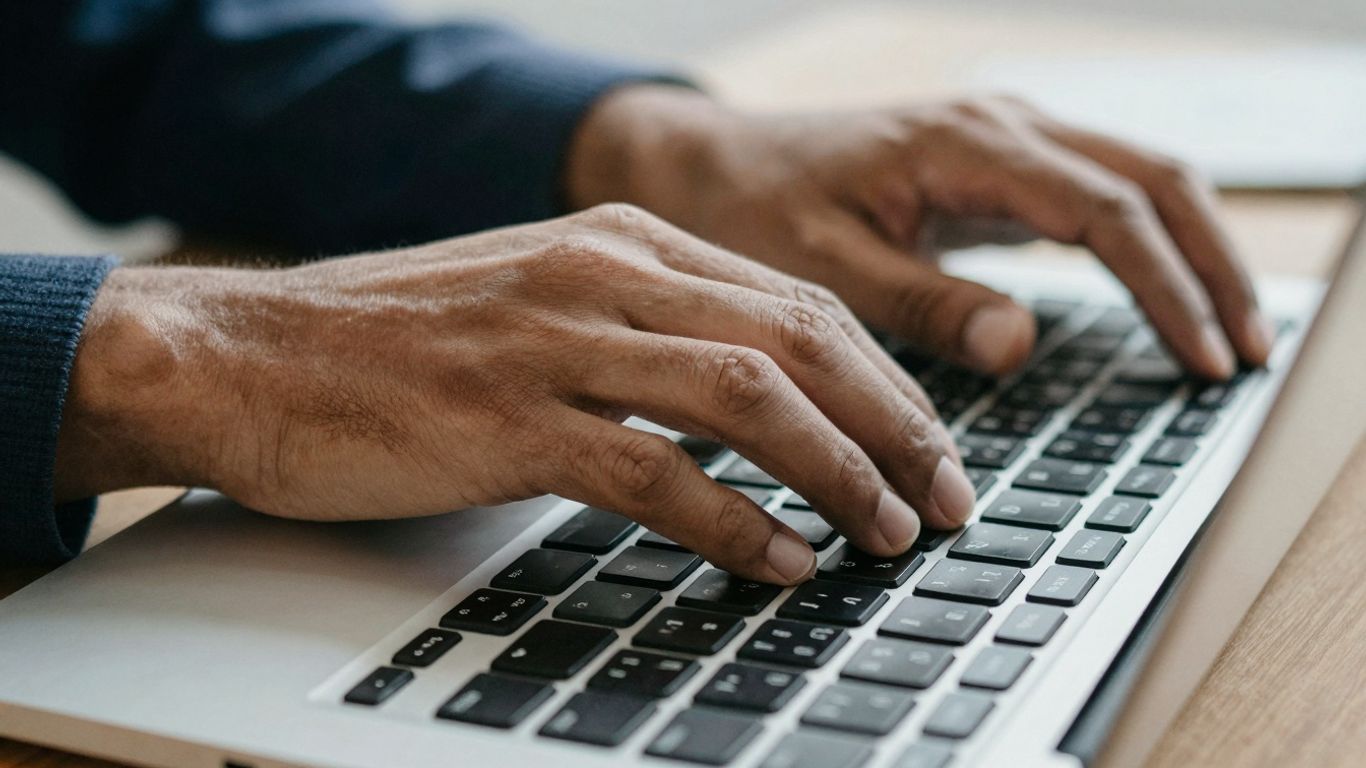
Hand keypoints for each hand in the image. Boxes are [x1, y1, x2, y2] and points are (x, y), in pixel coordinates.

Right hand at [55, 205, 976, 583]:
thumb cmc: (396, 341)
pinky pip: (655, 472)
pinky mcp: (509, 420)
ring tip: (885, 535)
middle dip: (893, 427)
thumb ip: (641, 332)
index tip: (929, 445)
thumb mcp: (539, 303)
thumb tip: (750, 404)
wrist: (250, 353)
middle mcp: (604, 276)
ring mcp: (556, 343)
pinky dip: (734, 522)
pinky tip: (777, 560)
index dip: (883, 381)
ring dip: (836, 473)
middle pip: (800, 341)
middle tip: (943, 499)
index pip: (798, 303)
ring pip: (748, 399)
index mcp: (624, 242)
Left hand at [568, 87, 1272, 378]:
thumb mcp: (822, 267)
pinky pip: (1098, 194)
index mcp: (965, 145)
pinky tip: (1162, 299)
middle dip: (1210, 265)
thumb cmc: (752, 209)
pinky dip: (1145, 245)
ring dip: (1192, 251)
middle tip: (1240, 357)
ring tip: (1224, 337)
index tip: (1200, 359)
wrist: (708, 167)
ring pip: (1137, 178)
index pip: (1105, 210)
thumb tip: (1020, 341)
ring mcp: (1003, 143)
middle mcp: (999, 128)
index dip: (1166, 286)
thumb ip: (921, 303)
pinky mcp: (994, 169)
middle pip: (1152, 179)